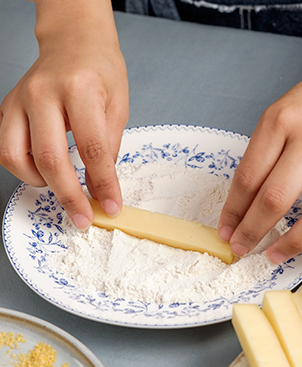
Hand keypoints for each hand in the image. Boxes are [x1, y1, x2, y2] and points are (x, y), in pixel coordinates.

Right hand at [0, 0, 127, 228]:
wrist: (74, 41)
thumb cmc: (100, 70)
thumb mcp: (118, 107)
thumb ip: (108, 149)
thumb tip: (101, 189)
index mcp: (80, 89)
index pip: (92, 149)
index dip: (103, 185)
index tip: (111, 206)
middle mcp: (43, 93)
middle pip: (50, 159)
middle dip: (69, 197)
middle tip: (83, 218)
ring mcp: (19, 100)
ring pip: (16, 158)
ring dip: (41, 183)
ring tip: (62, 185)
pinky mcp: (7, 107)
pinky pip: (6, 150)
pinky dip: (24, 169)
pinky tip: (45, 169)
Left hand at [218, 52, 301, 263]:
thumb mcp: (276, 120)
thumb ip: (261, 160)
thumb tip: (245, 211)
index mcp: (280, 122)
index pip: (247, 178)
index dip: (233, 212)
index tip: (225, 231)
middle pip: (275, 198)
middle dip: (252, 231)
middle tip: (240, 246)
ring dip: (292, 241)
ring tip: (273, 254)